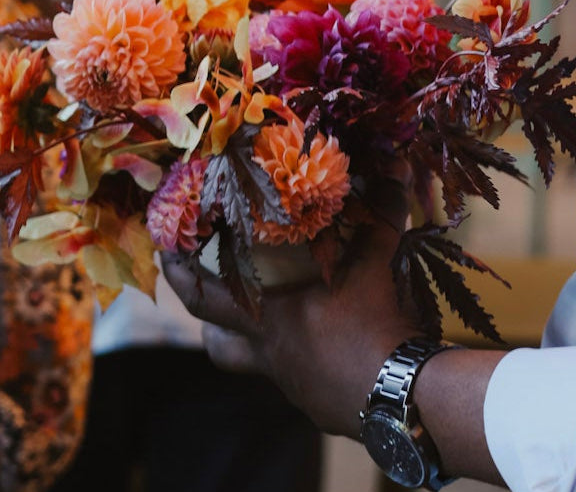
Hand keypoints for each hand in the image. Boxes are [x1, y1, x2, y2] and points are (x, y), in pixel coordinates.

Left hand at [162, 221, 418, 436]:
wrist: (410, 399)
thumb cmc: (377, 328)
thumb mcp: (377, 264)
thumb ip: (381, 214)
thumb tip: (397, 166)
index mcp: (270, 322)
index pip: (205, 301)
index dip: (180, 277)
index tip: (166, 254)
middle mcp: (274, 359)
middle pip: (221, 349)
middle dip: (214, 327)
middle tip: (217, 299)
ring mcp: (299, 389)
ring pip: (263, 368)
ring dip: (265, 344)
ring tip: (282, 318)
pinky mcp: (326, 410)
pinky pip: (306, 385)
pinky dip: (312, 364)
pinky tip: (336, 347)